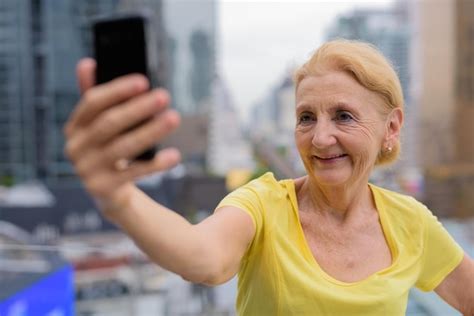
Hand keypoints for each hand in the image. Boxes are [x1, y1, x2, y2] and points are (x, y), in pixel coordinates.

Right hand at [64, 58, 180, 214]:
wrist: (109, 192)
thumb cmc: (108, 150)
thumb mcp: (99, 126)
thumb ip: (96, 98)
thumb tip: (87, 63)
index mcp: (75, 126)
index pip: (92, 102)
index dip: (117, 90)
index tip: (143, 81)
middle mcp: (76, 147)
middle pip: (109, 123)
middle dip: (138, 108)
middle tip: (164, 96)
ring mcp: (87, 170)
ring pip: (123, 147)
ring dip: (151, 131)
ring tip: (174, 118)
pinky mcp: (103, 188)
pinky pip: (134, 173)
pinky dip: (155, 164)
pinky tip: (174, 155)